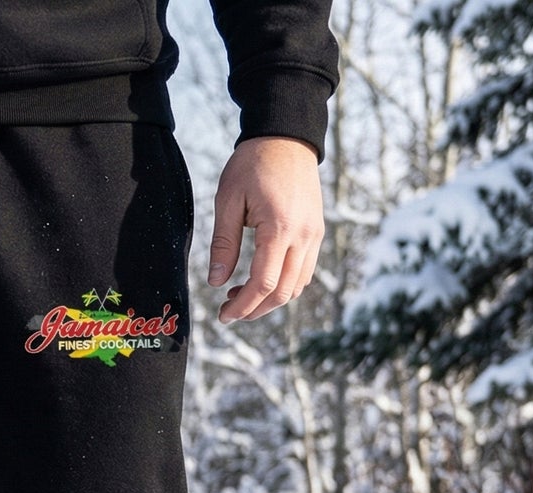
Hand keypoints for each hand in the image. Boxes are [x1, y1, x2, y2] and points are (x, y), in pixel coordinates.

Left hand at [208, 136, 324, 323]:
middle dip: (255, 310)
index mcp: (280, 228)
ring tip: (241, 295)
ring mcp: (314, 234)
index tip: (223, 316)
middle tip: (229, 311)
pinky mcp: (316, 231)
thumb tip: (216, 283)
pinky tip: (261, 280)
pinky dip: (285, 285)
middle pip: (284, 292)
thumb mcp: (228, 201)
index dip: (242, 306)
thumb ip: (223, 244)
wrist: (286, 136)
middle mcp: (304, 235)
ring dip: (270, 300)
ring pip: (298, 286)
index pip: (264, 284)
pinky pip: (304, 271)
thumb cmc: (252, 164)